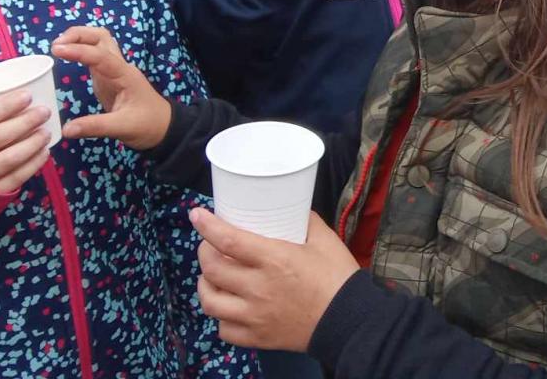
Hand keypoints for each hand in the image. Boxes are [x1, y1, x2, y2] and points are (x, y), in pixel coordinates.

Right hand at [0, 91, 51, 193]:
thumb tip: (16, 102)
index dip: (5, 107)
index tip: (27, 95)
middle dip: (25, 122)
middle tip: (44, 112)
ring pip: (8, 159)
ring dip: (32, 143)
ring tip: (46, 132)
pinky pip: (14, 179)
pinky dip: (32, 164)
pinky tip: (43, 153)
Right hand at [55, 26, 171, 150]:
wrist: (163, 127)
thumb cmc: (147, 125)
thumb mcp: (122, 128)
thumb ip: (95, 126)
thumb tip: (66, 129)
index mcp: (125, 75)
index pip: (101, 56)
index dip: (79, 51)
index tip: (57, 49)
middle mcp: (119, 67)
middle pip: (101, 38)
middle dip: (79, 35)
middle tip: (56, 45)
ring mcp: (113, 70)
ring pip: (98, 43)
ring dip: (79, 39)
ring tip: (58, 47)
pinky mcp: (107, 77)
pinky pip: (94, 56)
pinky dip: (80, 50)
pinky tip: (66, 55)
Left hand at [192, 208, 358, 351]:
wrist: (350, 321)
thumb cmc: (338, 277)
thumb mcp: (325, 239)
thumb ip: (305, 221)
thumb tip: (291, 209)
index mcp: (274, 260)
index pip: (228, 241)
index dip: (207, 226)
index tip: (196, 215)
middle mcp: (258, 288)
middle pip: (211, 269)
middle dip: (204, 252)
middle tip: (210, 245)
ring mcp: (254, 316)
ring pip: (210, 301)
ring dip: (206, 285)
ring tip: (212, 277)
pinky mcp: (257, 337)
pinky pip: (224, 330)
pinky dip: (221, 317)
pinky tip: (230, 307)